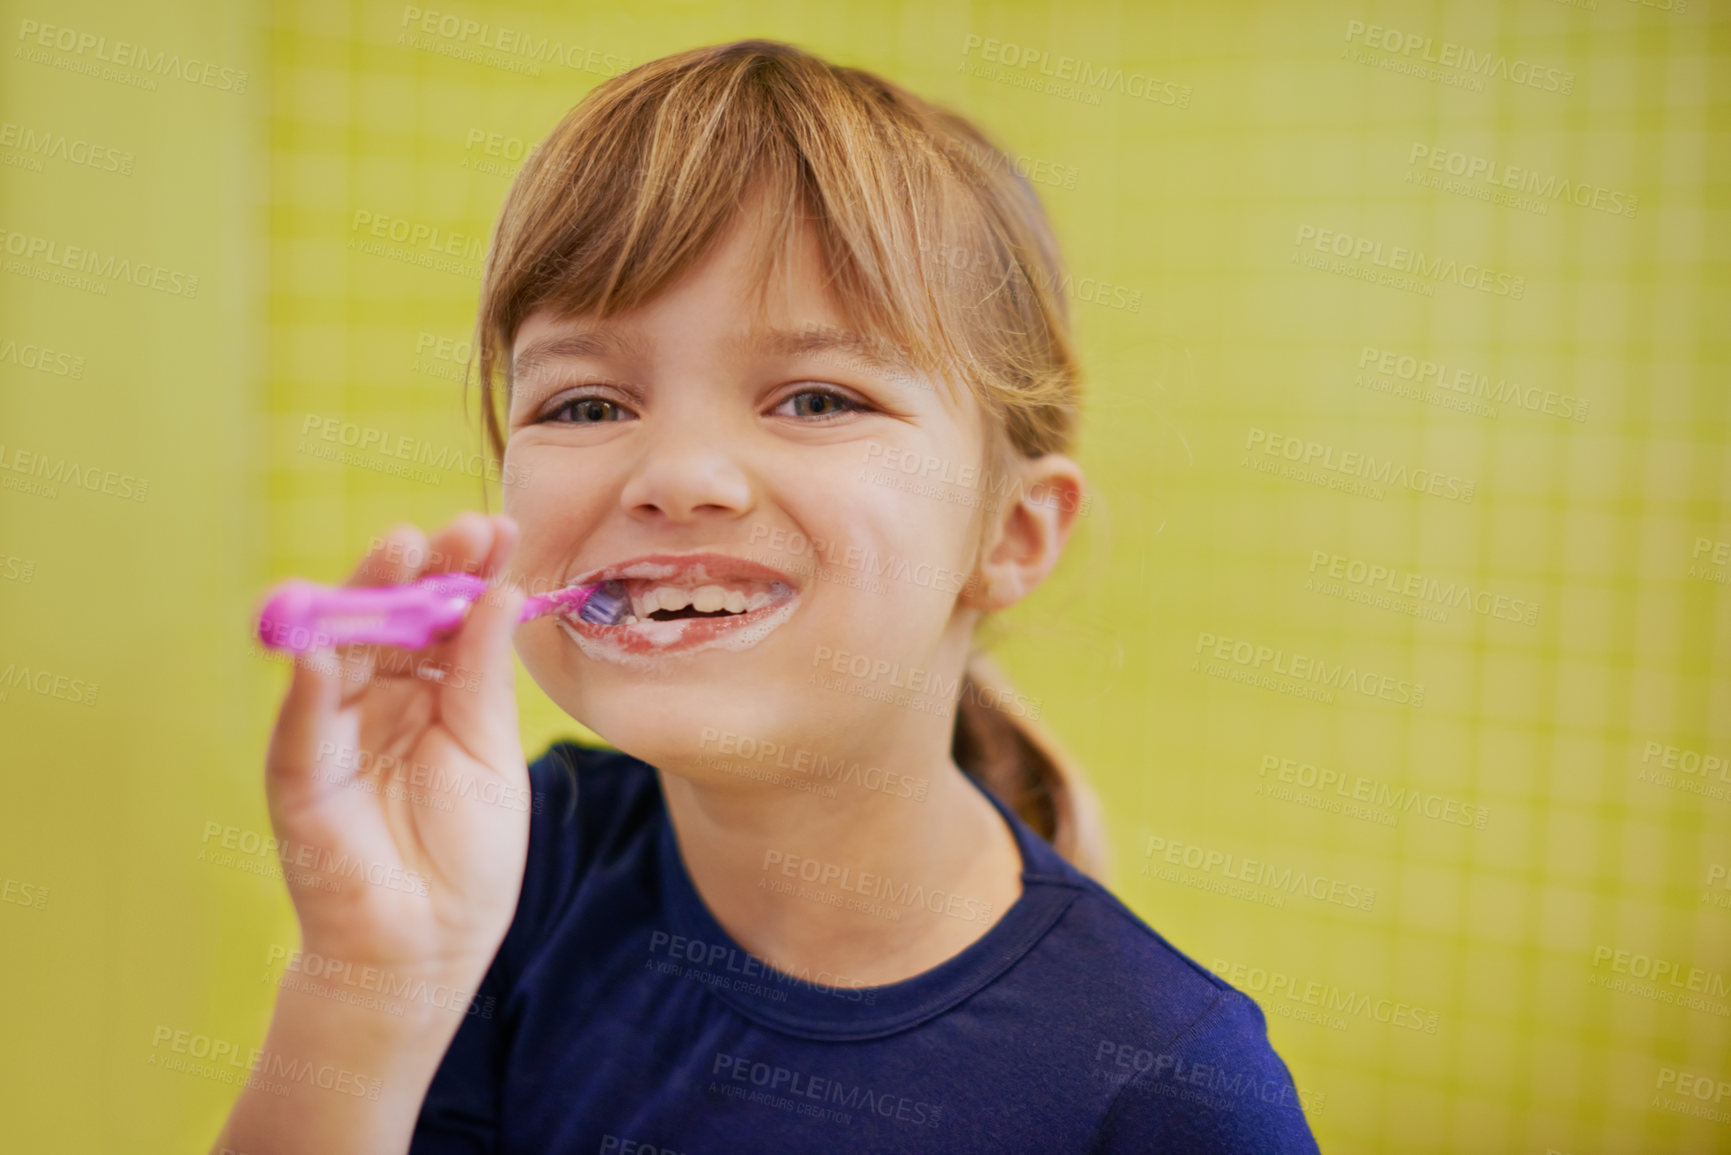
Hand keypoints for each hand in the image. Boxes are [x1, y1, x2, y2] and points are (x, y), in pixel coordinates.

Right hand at [261, 513, 530, 981]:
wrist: (426, 945)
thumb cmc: (466, 854)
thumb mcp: (490, 751)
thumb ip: (482, 675)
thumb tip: (500, 592)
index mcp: (432, 689)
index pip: (444, 614)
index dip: (468, 571)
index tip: (501, 530)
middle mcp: (380, 696)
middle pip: (393, 614)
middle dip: (424, 566)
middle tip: (460, 527)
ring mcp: (335, 727)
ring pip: (343, 647)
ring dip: (366, 595)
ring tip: (401, 547)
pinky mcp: (300, 771)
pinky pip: (301, 720)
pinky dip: (310, 681)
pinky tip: (328, 642)